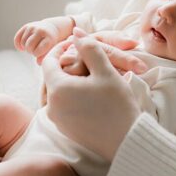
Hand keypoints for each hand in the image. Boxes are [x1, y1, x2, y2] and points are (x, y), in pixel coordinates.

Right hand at [14, 20, 63, 62]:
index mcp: (49, 37)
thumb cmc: (51, 42)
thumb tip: (38, 62)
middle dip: (30, 51)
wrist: (51, 28)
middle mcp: (40, 30)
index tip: (40, 53)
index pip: (37, 51)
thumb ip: (45, 57)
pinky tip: (22, 48)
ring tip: (31, 47)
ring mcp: (32, 27)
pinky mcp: (26, 26)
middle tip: (34, 51)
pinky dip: (18, 45)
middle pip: (28, 46)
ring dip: (25, 47)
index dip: (37, 54)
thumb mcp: (51, 50)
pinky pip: (17, 38)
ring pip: (23, 42)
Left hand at [41, 32, 143, 160]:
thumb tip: (75, 32)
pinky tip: (90, 95)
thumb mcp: (105, 71)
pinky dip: (72, 96)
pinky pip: (63, 106)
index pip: (49, 61)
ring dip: (70, 81)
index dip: (60, 48)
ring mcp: (58, 120)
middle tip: (86, 60)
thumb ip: (89, 48)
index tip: (76, 44)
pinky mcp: (66, 130)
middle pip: (52, 77)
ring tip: (90, 77)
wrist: (127, 142)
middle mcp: (51, 106)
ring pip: (57, 92)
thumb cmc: (117, 106)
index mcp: (57, 89)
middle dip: (66, 65)